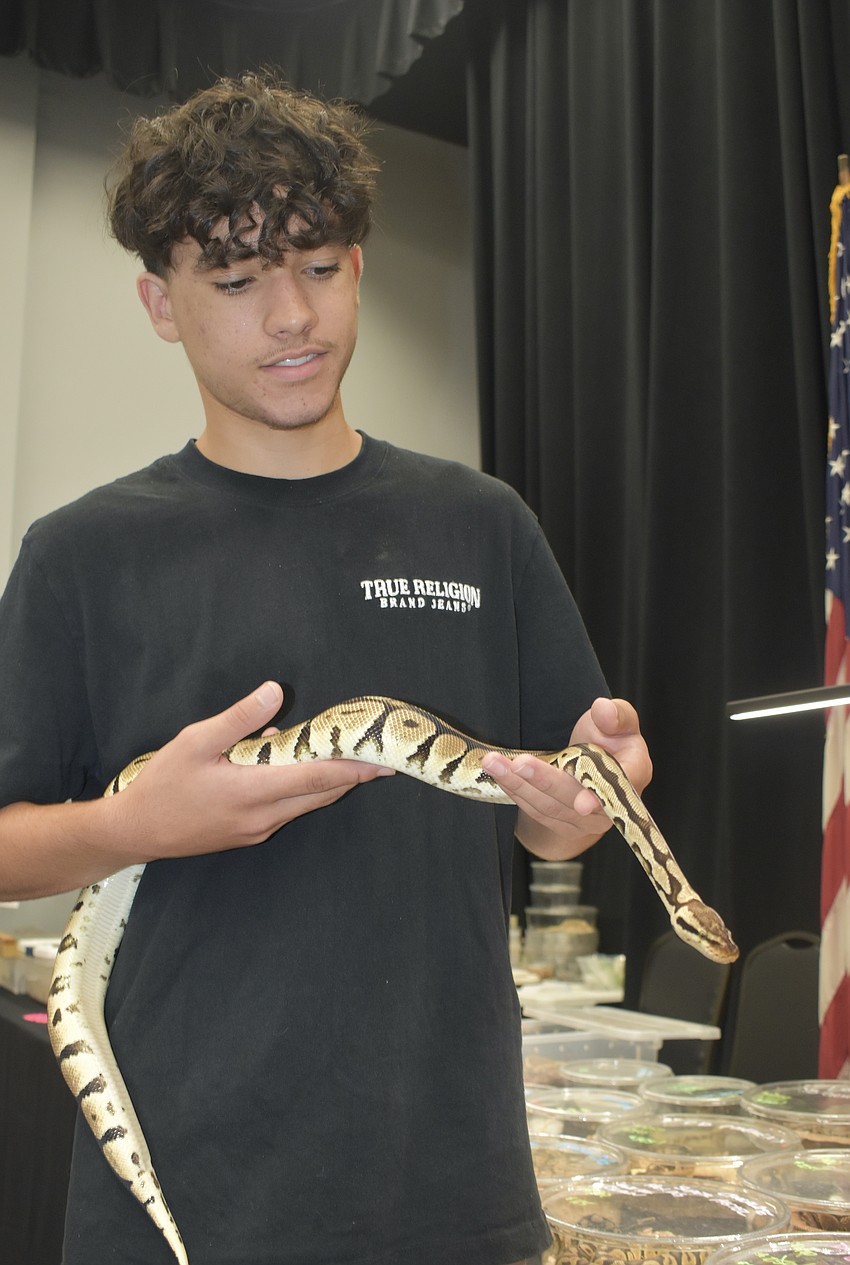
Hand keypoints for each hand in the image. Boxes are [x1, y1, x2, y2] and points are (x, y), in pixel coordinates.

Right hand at [107, 681, 392, 861]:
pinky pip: (289, 809)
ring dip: (330, 783)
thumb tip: (275, 691)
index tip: (382, 758)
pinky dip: (304, 789)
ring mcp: (258, 829)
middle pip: (322, 794)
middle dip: (353, 776)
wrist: (136, 832)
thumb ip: (239, 717)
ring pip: (307, 803)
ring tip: (353, 761)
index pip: (317, 777)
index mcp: (254, 792)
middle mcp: (264, 816)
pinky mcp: (250, 834)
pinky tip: (299, 769)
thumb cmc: (163, 783)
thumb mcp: (195, 740)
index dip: (353, 768)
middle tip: (382, 758)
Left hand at [479, 697, 651, 858]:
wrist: (591, 770)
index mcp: (632, 775)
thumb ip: (616, 714)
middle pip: (575, 798)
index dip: (602, 798)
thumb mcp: (617, 720)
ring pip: (550, 806)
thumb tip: (604, 710)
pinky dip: (515, 791)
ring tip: (494, 763)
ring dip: (520, 785)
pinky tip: (498, 773)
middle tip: (520, 764)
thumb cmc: (609, 740)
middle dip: (546, 781)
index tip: (583, 803)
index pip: (621, 787)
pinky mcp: (561, 825)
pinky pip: (535, 811)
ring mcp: (585, 820)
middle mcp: (610, 805)